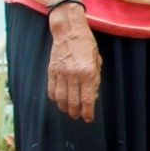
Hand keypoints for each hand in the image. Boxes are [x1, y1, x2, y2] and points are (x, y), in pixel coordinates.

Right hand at [47, 4, 101, 121]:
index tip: (88, 119)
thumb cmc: (86, 45)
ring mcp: (61, 73)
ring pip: (60, 98)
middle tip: (77, 116)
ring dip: (64, 108)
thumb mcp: (97, 61)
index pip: (87, 100)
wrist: (69, 31)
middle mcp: (74, 75)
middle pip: (73, 102)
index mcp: (88, 73)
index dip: (88, 112)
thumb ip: (95, 79)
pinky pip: (51, 89)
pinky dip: (54, 98)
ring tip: (68, 111)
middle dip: (76, 112)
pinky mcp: (51, 71)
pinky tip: (58, 100)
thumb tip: (92, 97)